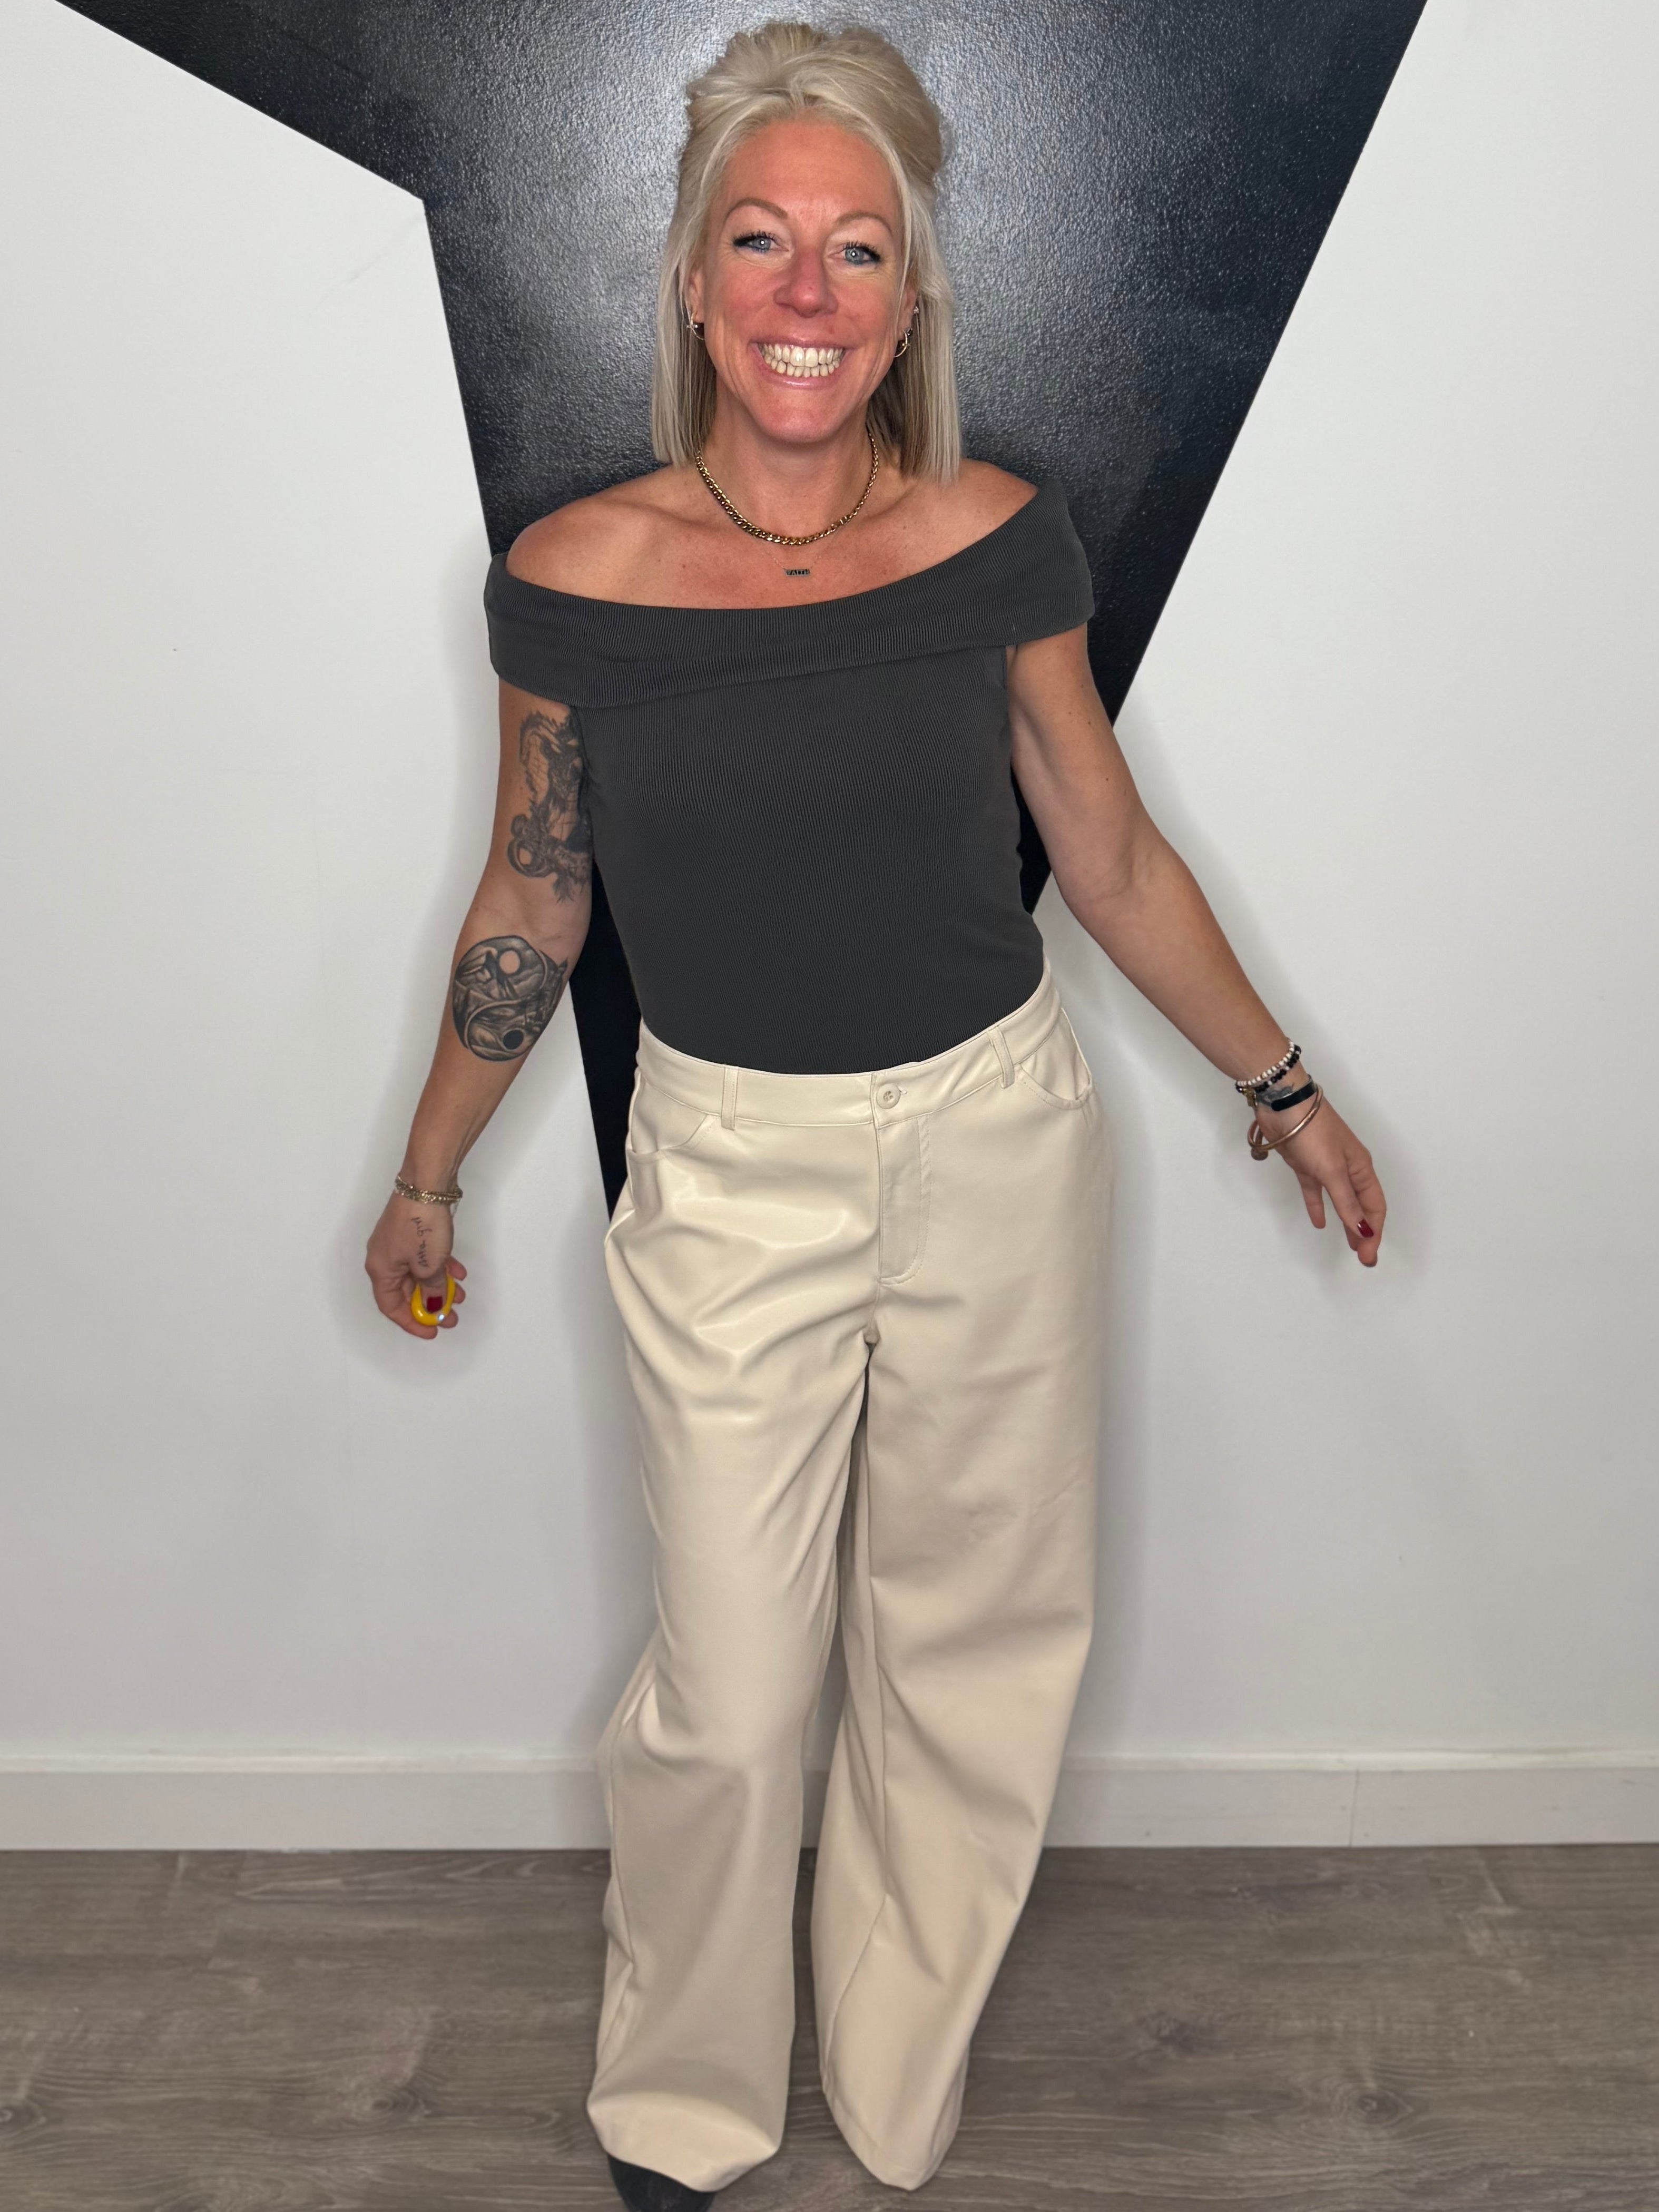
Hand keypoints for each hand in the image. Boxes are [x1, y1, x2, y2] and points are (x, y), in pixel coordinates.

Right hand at [365, 1194, 469, 1336]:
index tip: (432, 1331)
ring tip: (459, 1295)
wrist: (427, 1183)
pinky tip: (459, 1272)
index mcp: (380, 1270)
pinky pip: (424, 1257)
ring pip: (418, 1275)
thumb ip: (431, 1291)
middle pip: (405, 1292)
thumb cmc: (421, 1225)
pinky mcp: (411, 1232)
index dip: (411, 1323)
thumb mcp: (429, 1266)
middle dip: (429, 1306)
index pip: (391, 1307)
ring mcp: (398, 1243)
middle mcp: (384, 1258)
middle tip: (450, 1317)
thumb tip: (431, 1308)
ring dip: (439, 1287)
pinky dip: (440, 1267)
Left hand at [1257, 1092, 1384, 1266]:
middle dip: (1365, 1231)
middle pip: (1361, 1206)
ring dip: (1346, 1222)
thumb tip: (1362, 1229)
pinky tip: (1320, 1223)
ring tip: (1350, 1245)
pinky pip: (1316, 1192)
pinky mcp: (1305, 1166)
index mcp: (1361, 1168)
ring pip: (1341, 1202)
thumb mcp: (1332, 1171)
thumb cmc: (1313, 1133)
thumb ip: (1346, 1201)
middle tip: (1365, 1257)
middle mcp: (1348, 1169)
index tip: (1368, 1255)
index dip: (1373, 1232)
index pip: (1374, 1206)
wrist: (1283, 1105)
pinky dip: (1319, 1207)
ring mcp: (1326, 1167)